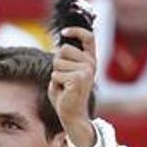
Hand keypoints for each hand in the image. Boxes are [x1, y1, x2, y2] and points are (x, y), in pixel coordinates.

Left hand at [48, 27, 95, 146]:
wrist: (72, 115)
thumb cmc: (65, 94)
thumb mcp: (64, 73)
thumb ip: (63, 59)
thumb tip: (58, 47)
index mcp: (90, 60)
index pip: (88, 37)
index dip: (76, 31)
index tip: (63, 32)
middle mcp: (91, 64)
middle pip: (63, 49)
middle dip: (57, 63)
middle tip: (63, 79)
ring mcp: (86, 71)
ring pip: (57, 62)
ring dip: (56, 75)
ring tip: (64, 86)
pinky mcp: (78, 79)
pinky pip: (56, 74)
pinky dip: (55, 84)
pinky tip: (64, 92)